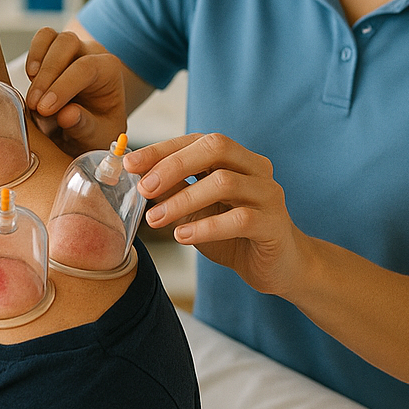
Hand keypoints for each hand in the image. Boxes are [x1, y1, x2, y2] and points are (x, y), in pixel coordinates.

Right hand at [24, 27, 128, 155]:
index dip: (62, 87)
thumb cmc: (98, 129)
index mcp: (109, 70)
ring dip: (37, 63)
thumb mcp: (99, 138)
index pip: (86, 67)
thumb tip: (66, 115)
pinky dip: (32, 55)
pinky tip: (30, 79)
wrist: (91, 126)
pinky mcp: (52, 52)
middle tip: (34, 106)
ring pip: (51, 36)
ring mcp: (71, 50)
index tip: (44, 109)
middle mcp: (91, 53)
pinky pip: (41, 39)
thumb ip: (85, 127)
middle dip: (48, 73)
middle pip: (67, 43)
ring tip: (31, 96)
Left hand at [126, 133, 313, 297]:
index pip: (198, 141)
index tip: (130, 164)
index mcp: (237, 159)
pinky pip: (240, 219)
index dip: (162, 149)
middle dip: (174, 165)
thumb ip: (174, 192)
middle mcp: (256, 169)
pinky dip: (206, 227)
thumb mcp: (196, 211)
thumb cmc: (234, 235)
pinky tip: (182, 236)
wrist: (278, 267)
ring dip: (183, 200)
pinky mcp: (274, 224)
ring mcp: (268, 194)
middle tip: (144, 188)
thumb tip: (137, 179)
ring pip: (224, 182)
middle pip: (216, 148)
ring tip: (155, 219)